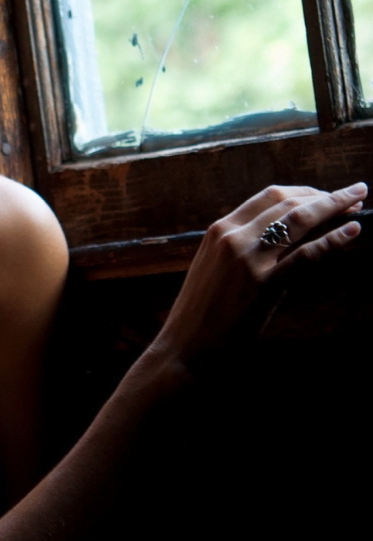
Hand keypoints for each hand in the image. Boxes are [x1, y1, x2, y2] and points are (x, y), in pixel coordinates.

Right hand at [156, 181, 366, 365]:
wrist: (184, 349)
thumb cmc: (202, 313)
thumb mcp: (216, 268)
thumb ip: (243, 247)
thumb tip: (284, 237)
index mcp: (219, 229)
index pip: (269, 196)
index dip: (303, 191)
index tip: (326, 194)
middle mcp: (232, 236)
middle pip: (286, 201)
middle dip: (324, 195)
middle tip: (353, 195)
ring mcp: (247, 258)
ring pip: (298, 220)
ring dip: (333, 207)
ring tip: (359, 204)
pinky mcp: (262, 284)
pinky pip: (306, 255)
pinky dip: (334, 240)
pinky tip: (353, 231)